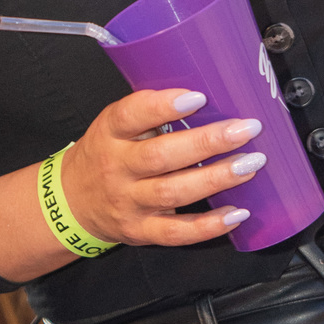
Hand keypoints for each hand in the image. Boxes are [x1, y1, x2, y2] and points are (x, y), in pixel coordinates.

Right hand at [0, 88, 266, 282]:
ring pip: (174, 193)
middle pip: (161, 156)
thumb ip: (150, 112)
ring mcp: (129, 202)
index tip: (198, 97)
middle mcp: (118, 168)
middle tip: (247, 129)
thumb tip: (209, 91)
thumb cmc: (106, 153)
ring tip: (251, 163)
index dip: (164, 106)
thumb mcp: (114, 124)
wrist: (71, 201)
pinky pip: (177, 232)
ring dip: (216, 178)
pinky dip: (209, 226)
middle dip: (208, 142)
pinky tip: (237, 212)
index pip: (131, 115)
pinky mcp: (142, 231)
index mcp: (110, 133)